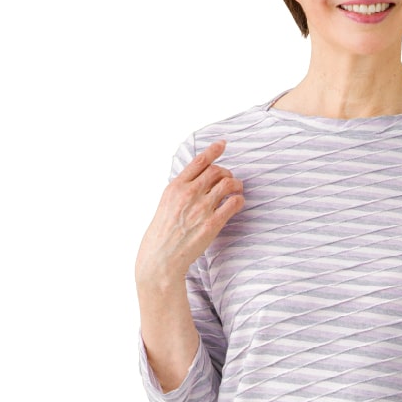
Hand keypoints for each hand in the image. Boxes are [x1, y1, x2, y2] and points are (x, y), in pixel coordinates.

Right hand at [135, 140, 244, 289]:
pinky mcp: (213, 223)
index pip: (198, 161)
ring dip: (237, 185)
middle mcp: (188, 194)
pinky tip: (237, 203)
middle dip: (227, 173)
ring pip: (228, 184)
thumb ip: (181, 189)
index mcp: (175, 187)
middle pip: (217, 171)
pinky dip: (239, 200)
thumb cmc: (163, 232)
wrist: (161, 257)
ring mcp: (201, 208)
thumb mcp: (166, 203)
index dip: (213, 150)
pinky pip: (234, 203)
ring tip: (237, 190)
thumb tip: (198, 179)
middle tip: (230, 180)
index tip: (223, 144)